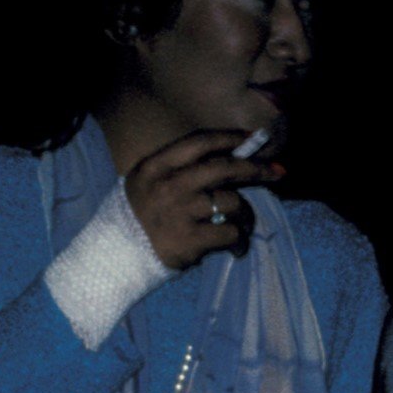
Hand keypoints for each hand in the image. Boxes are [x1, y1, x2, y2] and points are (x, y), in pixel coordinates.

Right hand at [121, 129, 281, 269]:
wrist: (116, 255)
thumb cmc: (141, 216)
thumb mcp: (148, 182)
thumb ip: (180, 169)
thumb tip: (231, 157)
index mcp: (156, 166)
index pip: (199, 142)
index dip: (230, 137)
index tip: (253, 138)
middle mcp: (168, 185)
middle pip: (223, 168)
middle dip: (255, 168)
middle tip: (276, 172)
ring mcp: (179, 212)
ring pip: (233, 202)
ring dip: (245, 215)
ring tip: (240, 225)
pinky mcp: (190, 239)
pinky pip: (231, 233)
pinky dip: (239, 240)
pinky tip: (235, 247)